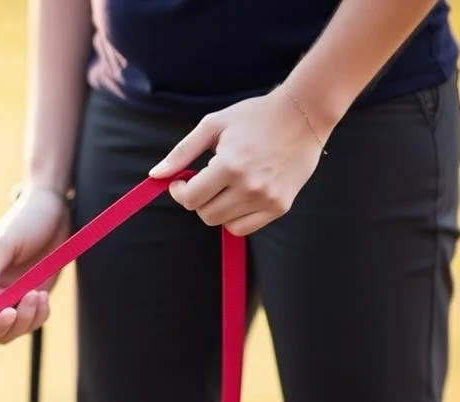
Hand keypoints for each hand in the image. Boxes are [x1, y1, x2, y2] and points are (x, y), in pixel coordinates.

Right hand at [0, 187, 70, 343]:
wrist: (54, 209)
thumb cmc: (24, 221)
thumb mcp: (1, 247)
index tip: (5, 313)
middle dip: (8, 325)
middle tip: (22, 305)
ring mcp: (14, 295)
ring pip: (14, 329)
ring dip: (27, 319)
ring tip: (38, 293)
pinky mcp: (33, 296)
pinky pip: (33, 320)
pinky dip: (40, 314)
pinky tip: (44, 295)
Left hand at [149, 87, 330, 235]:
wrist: (304, 116)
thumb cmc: (254, 116)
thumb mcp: (214, 125)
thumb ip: (182, 152)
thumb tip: (155, 175)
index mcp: (230, 165)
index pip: (191, 199)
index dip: (180, 192)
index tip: (182, 181)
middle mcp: (250, 186)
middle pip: (206, 215)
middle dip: (198, 200)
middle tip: (205, 180)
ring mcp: (267, 199)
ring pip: (224, 224)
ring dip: (217, 208)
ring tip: (226, 185)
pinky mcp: (280, 206)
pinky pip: (245, 227)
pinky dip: (236, 217)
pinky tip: (239, 195)